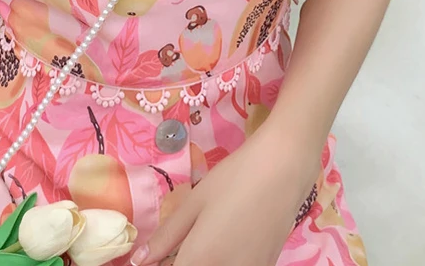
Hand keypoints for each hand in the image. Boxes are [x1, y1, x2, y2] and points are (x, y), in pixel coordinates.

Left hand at [132, 121, 320, 265]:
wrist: (285, 168)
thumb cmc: (235, 178)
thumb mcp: (195, 202)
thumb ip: (167, 236)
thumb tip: (139, 260)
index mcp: (201, 260)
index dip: (160, 264)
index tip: (153, 257)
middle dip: (182, 262)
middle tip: (178, 245)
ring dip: (203, 261)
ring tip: (204, 237)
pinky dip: (223, 261)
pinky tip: (225, 240)